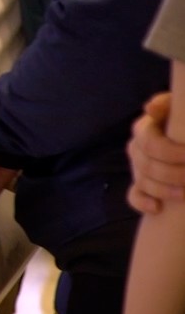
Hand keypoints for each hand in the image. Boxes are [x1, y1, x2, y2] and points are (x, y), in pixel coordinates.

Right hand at [129, 93, 184, 212]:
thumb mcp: (180, 110)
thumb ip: (167, 105)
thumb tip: (150, 108)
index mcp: (146, 128)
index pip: (148, 142)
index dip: (169, 152)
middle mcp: (138, 147)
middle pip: (146, 165)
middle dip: (172, 174)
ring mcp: (138, 167)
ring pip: (142, 182)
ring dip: (164, 190)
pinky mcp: (142, 185)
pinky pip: (133, 196)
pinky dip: (142, 203)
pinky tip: (157, 208)